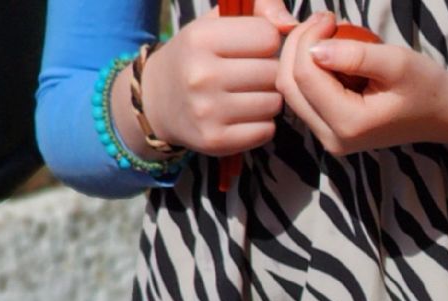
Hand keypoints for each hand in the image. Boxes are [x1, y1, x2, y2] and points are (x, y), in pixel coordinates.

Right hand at [129, 2, 291, 156]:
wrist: (157, 100)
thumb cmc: (199, 55)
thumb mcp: (218, 21)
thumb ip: (260, 6)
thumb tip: (291, 24)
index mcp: (200, 38)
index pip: (268, 36)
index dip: (266, 42)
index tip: (249, 48)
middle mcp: (200, 74)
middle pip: (274, 72)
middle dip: (268, 71)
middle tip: (246, 74)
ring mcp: (206, 111)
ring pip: (274, 103)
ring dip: (267, 99)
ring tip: (244, 94)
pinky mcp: (215, 140)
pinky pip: (267, 130)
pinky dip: (261, 124)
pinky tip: (241, 115)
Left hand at [277, 13, 447, 157]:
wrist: (443, 114)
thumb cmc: (426, 87)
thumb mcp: (397, 62)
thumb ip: (355, 55)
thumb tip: (314, 49)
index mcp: (349, 124)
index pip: (304, 76)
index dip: (306, 39)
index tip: (329, 17)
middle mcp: (333, 138)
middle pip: (289, 84)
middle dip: (297, 46)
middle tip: (323, 22)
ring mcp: (329, 138)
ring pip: (291, 90)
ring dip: (300, 57)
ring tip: (326, 36)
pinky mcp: (329, 131)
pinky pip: (303, 96)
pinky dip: (308, 70)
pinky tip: (328, 56)